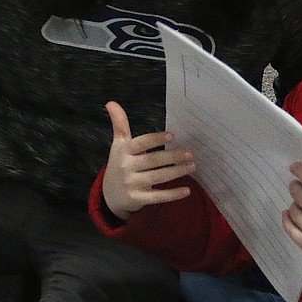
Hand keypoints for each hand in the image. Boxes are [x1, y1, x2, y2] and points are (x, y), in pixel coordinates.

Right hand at [101, 101, 194, 220]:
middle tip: (190, 153)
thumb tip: (111, 102)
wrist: (109, 195)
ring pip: (158, 177)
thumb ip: (119, 124)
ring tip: (192, 166)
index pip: (141, 144)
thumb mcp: (118, 145)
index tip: (172, 135)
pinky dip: (173, 194)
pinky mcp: (138, 199)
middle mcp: (127, 167)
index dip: (155, 139)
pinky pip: (158, 197)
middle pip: (153, 161)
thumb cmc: (119, 164)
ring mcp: (132, 184)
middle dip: (172, 157)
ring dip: (177, 172)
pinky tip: (187, 190)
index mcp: (124, 152)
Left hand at [282, 161, 301, 276]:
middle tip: (295, 186)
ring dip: (293, 204)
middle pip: (298, 194)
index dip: (301, 170)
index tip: (294, 167)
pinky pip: (289, 227)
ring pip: (292, 210)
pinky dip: (287, 218)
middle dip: (295, 187)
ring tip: (298, 204)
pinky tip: (289, 214)